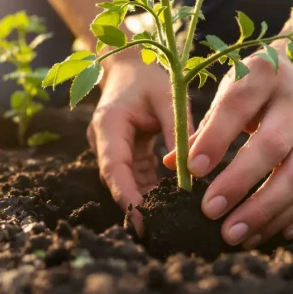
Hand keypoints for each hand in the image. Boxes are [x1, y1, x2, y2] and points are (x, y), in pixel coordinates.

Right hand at [87, 51, 190, 234]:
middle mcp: (105, 140)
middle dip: (137, 207)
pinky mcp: (125, 152)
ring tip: (169, 222)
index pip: (114, 168)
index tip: (141, 220)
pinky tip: (171, 203)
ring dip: (146, 201)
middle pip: (119, 182)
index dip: (126, 196)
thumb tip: (187, 169)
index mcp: (109, 124)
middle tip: (161, 231)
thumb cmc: (150, 74)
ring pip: (127, 183)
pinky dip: (151, 189)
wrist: (131, 62)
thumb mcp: (168, 96)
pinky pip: (137, 176)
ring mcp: (113, 148)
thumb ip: (178, 130)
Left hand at [164, 38, 292, 248]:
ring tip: (235, 233)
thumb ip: (206, 125)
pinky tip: (274, 233)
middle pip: (274, 147)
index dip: (215, 139)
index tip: (192, 172)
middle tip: (210, 213)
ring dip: (267, 212)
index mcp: (269, 72)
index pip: (238, 105)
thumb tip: (173, 165)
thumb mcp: (233, 88)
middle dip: (239, 185)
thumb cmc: (262, 86)